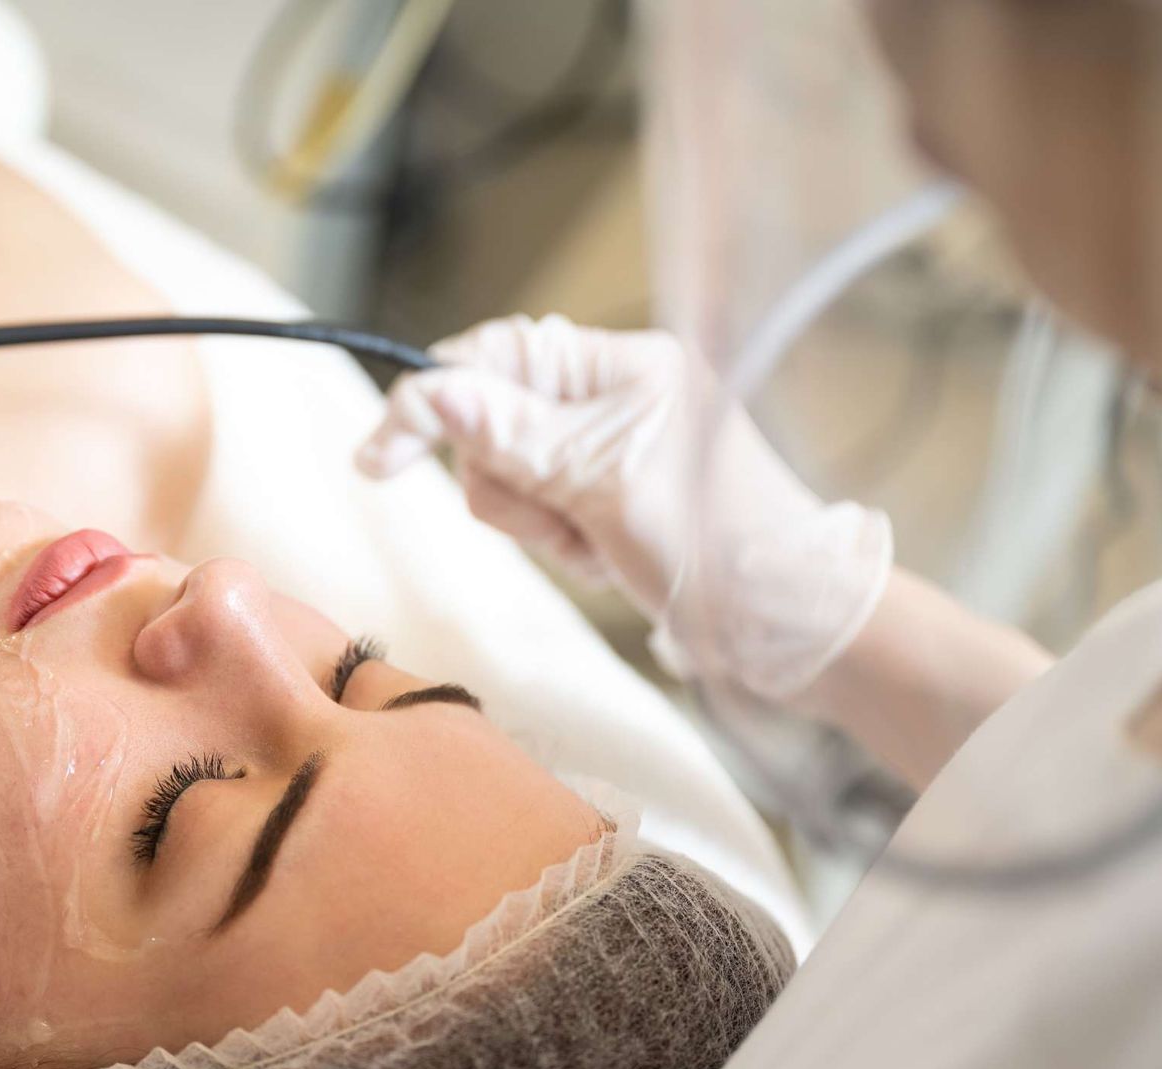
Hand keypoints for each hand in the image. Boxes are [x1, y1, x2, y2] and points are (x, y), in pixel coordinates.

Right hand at [357, 313, 891, 699]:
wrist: (785, 618)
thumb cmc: (716, 541)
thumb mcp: (602, 482)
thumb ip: (511, 435)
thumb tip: (432, 390)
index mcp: (620, 364)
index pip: (493, 358)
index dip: (430, 403)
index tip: (377, 459)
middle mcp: (612, 394)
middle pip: (492, 422)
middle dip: (511, 483)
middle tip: (561, 519)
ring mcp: (610, 446)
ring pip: (510, 475)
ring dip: (539, 523)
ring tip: (594, 545)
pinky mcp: (609, 494)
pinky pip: (543, 512)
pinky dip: (562, 543)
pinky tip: (606, 557)